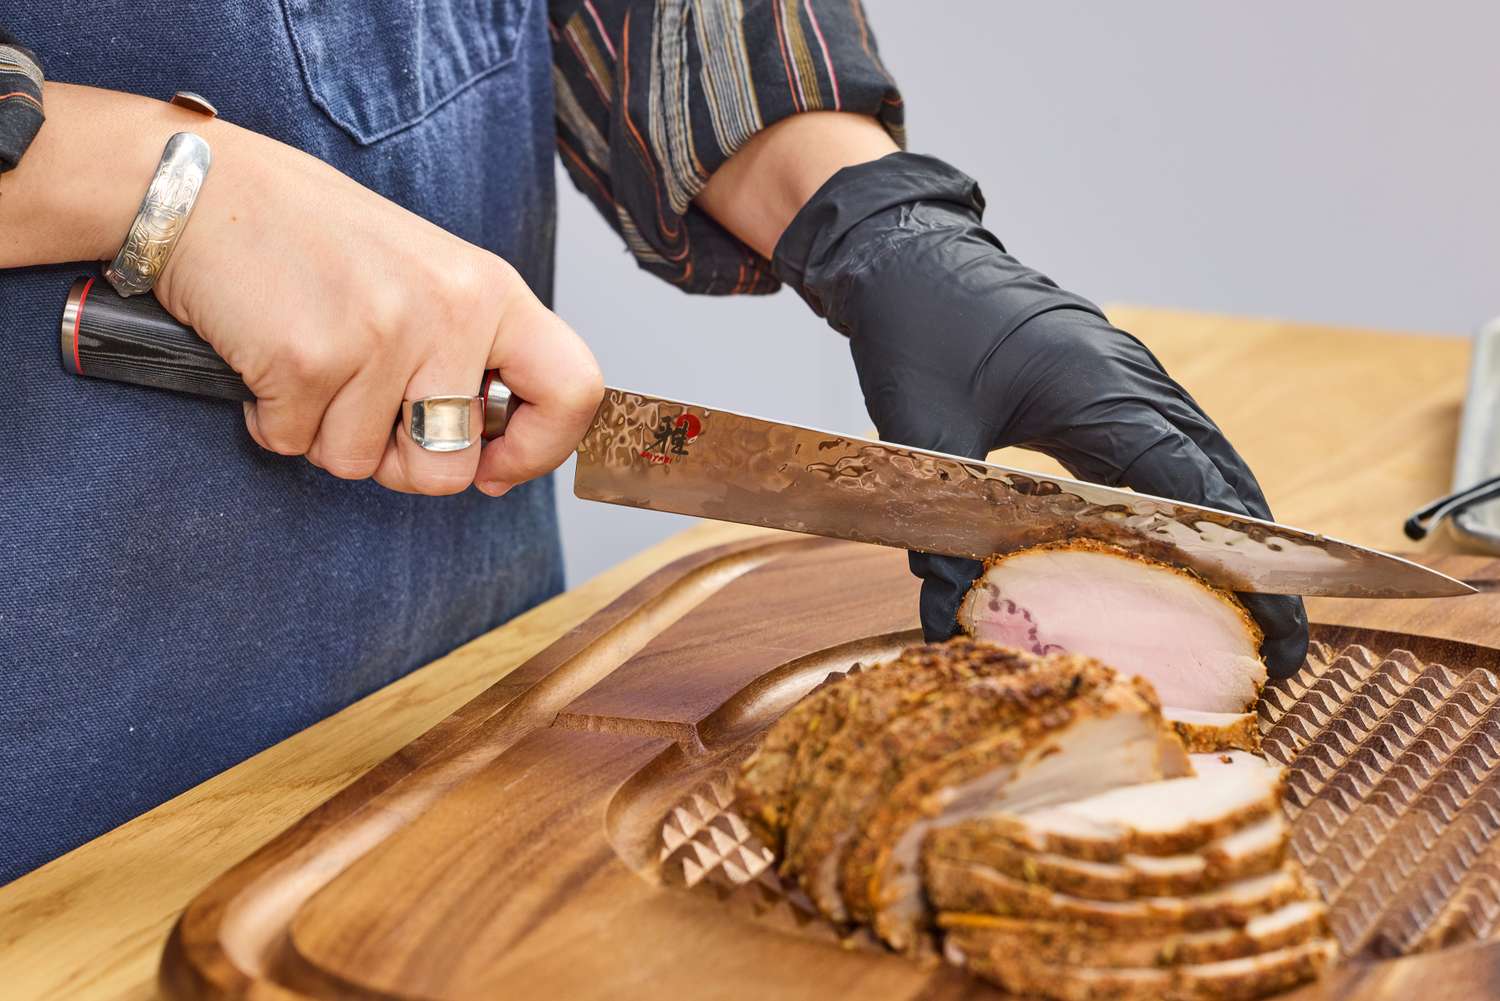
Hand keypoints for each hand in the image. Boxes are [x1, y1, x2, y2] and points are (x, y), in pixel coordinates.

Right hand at [153, 119, 602, 495]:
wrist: (205, 188)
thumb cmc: (316, 241)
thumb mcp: (426, 277)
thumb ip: (469, 355)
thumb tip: (493, 462)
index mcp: (492, 290)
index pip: (574, 389)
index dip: (540, 451)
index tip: (493, 467)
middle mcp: (450, 309)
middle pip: (450, 465)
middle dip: (398, 466)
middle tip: (363, 415)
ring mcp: (382, 333)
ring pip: (360, 463)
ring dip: (323, 434)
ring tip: (310, 361)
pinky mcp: (309, 359)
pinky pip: (295, 443)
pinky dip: (273, 418)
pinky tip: (268, 358)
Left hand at [772, 153, 1307, 676]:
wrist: (907, 251)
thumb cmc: (916, 327)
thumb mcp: (922, 432)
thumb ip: (938, 533)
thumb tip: (949, 624)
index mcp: (1103, 389)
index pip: (1196, 492)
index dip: (1241, 570)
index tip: (1274, 633)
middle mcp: (1134, 381)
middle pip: (1223, 484)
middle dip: (1259, 568)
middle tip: (1278, 651)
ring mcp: (1129, 377)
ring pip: (1207, 464)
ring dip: (1235, 536)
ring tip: (1251, 615)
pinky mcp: (1110, 382)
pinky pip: (1173, 447)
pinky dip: (1198, 500)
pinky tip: (1192, 550)